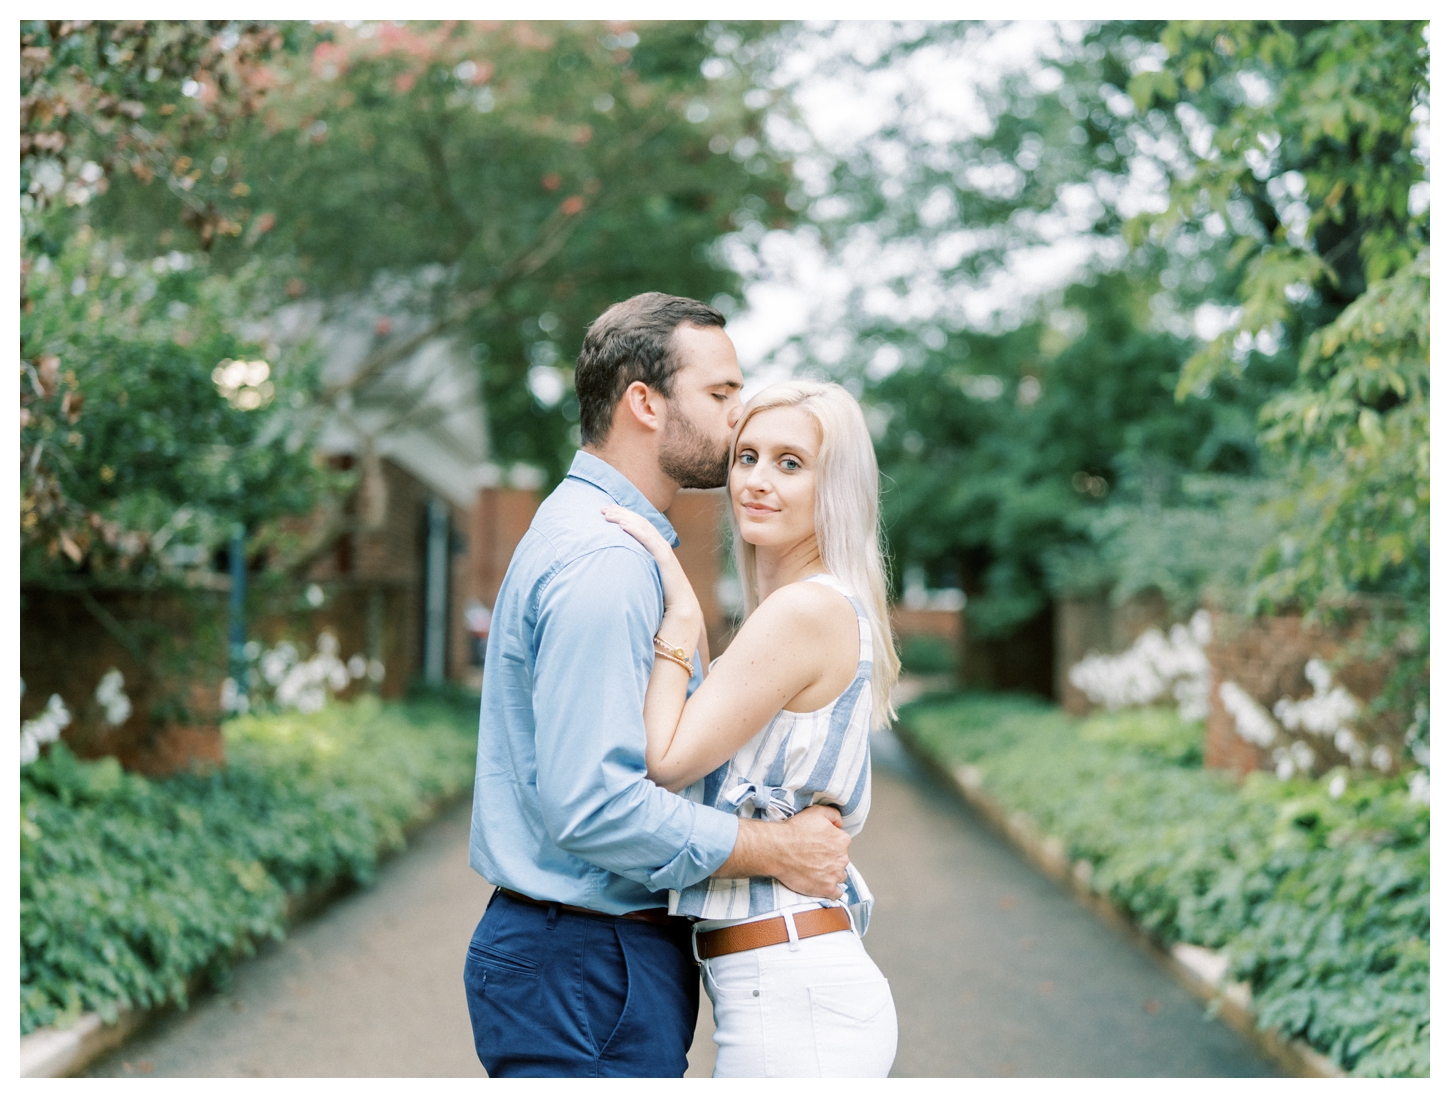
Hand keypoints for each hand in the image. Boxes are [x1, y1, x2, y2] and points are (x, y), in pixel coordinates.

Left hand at [602, 505, 701, 635]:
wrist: (680, 616)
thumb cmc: (661, 602)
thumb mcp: (643, 582)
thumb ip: (633, 574)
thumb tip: (612, 573)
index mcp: (656, 552)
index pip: (639, 528)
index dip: (624, 517)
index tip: (607, 513)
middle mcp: (661, 548)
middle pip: (640, 523)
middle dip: (621, 513)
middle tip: (603, 508)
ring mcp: (664, 553)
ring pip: (644, 528)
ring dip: (625, 518)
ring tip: (608, 514)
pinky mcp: (665, 561)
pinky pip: (649, 541)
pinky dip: (636, 531)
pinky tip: (622, 526)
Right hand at [773, 804, 851, 899]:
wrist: (778, 849)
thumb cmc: (794, 831)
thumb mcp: (816, 812)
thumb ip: (833, 815)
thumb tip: (840, 823)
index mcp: (842, 840)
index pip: (842, 844)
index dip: (831, 844)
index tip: (820, 846)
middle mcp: (842, 858)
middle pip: (841, 861)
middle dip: (831, 860)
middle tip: (815, 858)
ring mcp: (835, 875)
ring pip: (839, 876)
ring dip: (831, 874)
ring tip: (816, 871)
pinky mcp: (826, 889)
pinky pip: (837, 893)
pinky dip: (831, 890)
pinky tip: (822, 885)